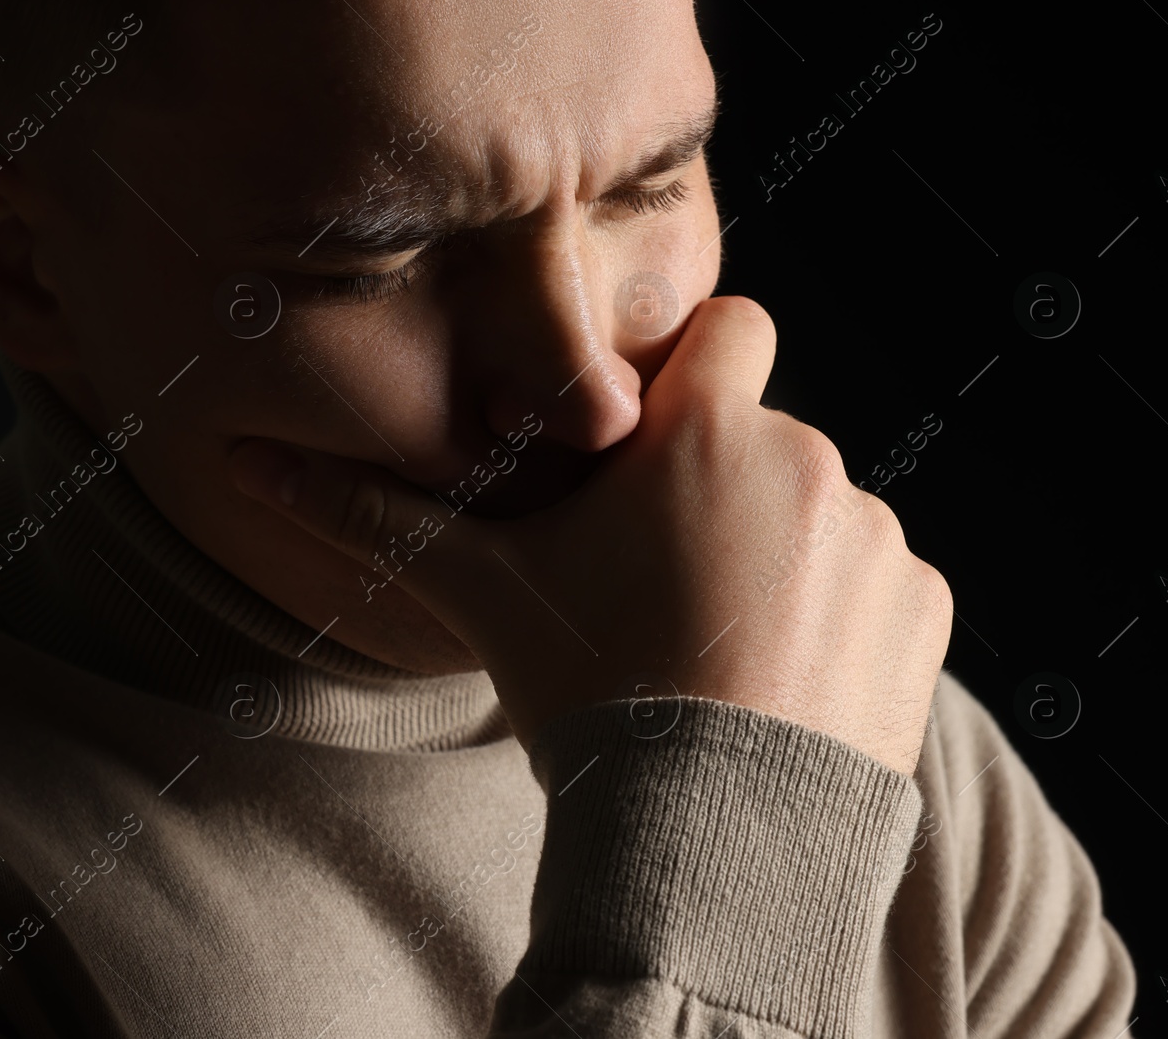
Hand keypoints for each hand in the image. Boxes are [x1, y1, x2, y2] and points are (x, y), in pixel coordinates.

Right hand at [227, 296, 952, 774]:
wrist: (708, 841)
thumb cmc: (592, 694)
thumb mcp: (483, 594)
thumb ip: (372, 515)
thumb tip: (244, 458)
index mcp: (710, 433)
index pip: (731, 325)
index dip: (691, 374)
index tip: (651, 448)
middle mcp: (812, 464)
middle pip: (763, 434)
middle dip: (719, 484)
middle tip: (659, 579)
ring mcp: (880, 540)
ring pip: (819, 511)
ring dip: (777, 551)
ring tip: (716, 642)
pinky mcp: (922, 611)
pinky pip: (879, 580)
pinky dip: (839, 613)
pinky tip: (777, 677)